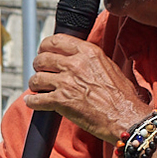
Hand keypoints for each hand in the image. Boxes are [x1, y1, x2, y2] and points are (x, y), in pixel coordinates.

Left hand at [26, 35, 148, 145]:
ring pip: (36, 78)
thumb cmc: (122, 96)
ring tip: (37, 88)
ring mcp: (66, 82)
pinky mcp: (61, 101)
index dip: (45, 46)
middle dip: (38, 65)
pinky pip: (36, 100)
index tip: (43, 51)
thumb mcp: (108, 66)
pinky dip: (32, 102)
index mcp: (87, 52)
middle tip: (40, 71)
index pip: (56, 40)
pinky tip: (32, 102)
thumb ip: (89, 59)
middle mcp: (75, 64)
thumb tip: (75, 58)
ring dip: (34, 84)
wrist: (125, 117)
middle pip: (42, 58)